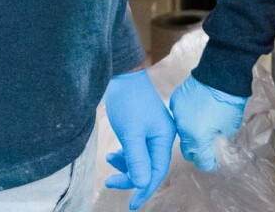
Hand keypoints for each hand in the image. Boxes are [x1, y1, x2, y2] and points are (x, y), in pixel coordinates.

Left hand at [103, 70, 175, 209]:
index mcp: (164, 138)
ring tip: (110, 162)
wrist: (122, 75)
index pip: (157, 172)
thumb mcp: (131, 133)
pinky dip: (125, 156)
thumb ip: (137, 160)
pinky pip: (136, 150)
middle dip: (131, 178)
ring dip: (126, 166)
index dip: (144, 189)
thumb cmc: (128, 102)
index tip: (131, 204)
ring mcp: (152, 132)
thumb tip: (143, 184)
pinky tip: (113, 154)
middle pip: (150, 167)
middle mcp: (162, 137)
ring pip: (142, 160)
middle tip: (110, 182)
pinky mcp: (142, 128)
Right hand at [168, 73, 247, 171]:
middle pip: (188, 150)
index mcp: (197, 138)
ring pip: (181, 132)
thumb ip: (219, 139)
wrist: (221, 74)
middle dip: (198, 152)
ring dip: (190, 133)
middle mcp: (183, 129)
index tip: (214, 162)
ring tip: (201, 127)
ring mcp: (177, 114)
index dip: (209, 163)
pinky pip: (179, 116)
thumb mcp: (230, 127)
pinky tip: (195, 112)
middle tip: (207, 147)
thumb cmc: (230, 101)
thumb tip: (215, 142)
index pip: (201, 161)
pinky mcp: (175, 100)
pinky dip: (186, 117)